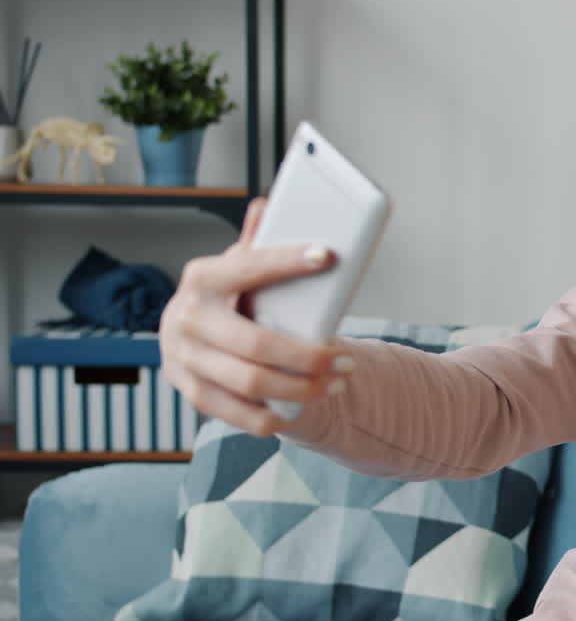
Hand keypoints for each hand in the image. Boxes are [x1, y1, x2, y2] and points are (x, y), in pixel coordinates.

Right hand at [159, 197, 354, 436]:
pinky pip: (238, 413)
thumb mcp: (234, 267)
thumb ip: (253, 244)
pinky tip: (302, 407)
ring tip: (336, 384)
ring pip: (252, 383)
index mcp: (203, 278)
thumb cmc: (224, 298)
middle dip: (310, 357)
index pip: (248, 267)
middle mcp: (189, 318)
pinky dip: (273, 415)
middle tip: (347, 361)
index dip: (287, 261)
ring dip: (302, 388)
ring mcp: (186, 359)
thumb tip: (267, 205)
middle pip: (258, 344)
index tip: (327, 256)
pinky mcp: (192, 392)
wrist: (182, 335)